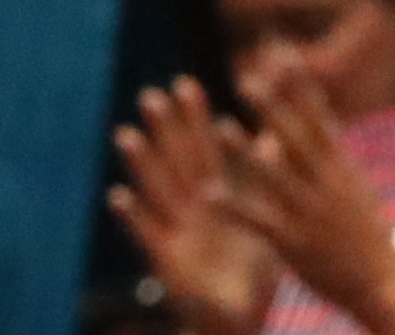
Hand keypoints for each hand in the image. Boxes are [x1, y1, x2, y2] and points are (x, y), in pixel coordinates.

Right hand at [110, 81, 278, 331]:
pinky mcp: (165, 260)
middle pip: (175, 161)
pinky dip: (133, 215)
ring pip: (156, 190)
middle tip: (151, 93)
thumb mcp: (265, 218)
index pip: (204, 148)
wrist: (238, 318)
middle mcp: (190, 209)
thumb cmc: (254, 270)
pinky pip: (146, 234)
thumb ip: (266, 179)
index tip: (186, 83)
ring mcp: (175, 232)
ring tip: (126, 133)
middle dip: (163, 130)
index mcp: (216, 197)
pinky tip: (116, 195)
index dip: (194, 118)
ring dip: (142, 163)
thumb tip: (278, 135)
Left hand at [209, 69, 394, 314]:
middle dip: (273, 105)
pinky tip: (209, 195)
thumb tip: (320, 120)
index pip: (318, 115)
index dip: (299, 85)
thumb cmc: (365, 234)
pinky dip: (233, 207)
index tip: (282, 55)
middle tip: (248, 75)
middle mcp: (328, 182)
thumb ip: (331, 155)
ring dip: (245, 150)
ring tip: (218, 126)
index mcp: (342, 166)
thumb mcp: (353, 186)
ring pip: (274, 175)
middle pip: (297, 136)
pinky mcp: (294, 241)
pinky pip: (258, 220)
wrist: (382, 280)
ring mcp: (311, 211)